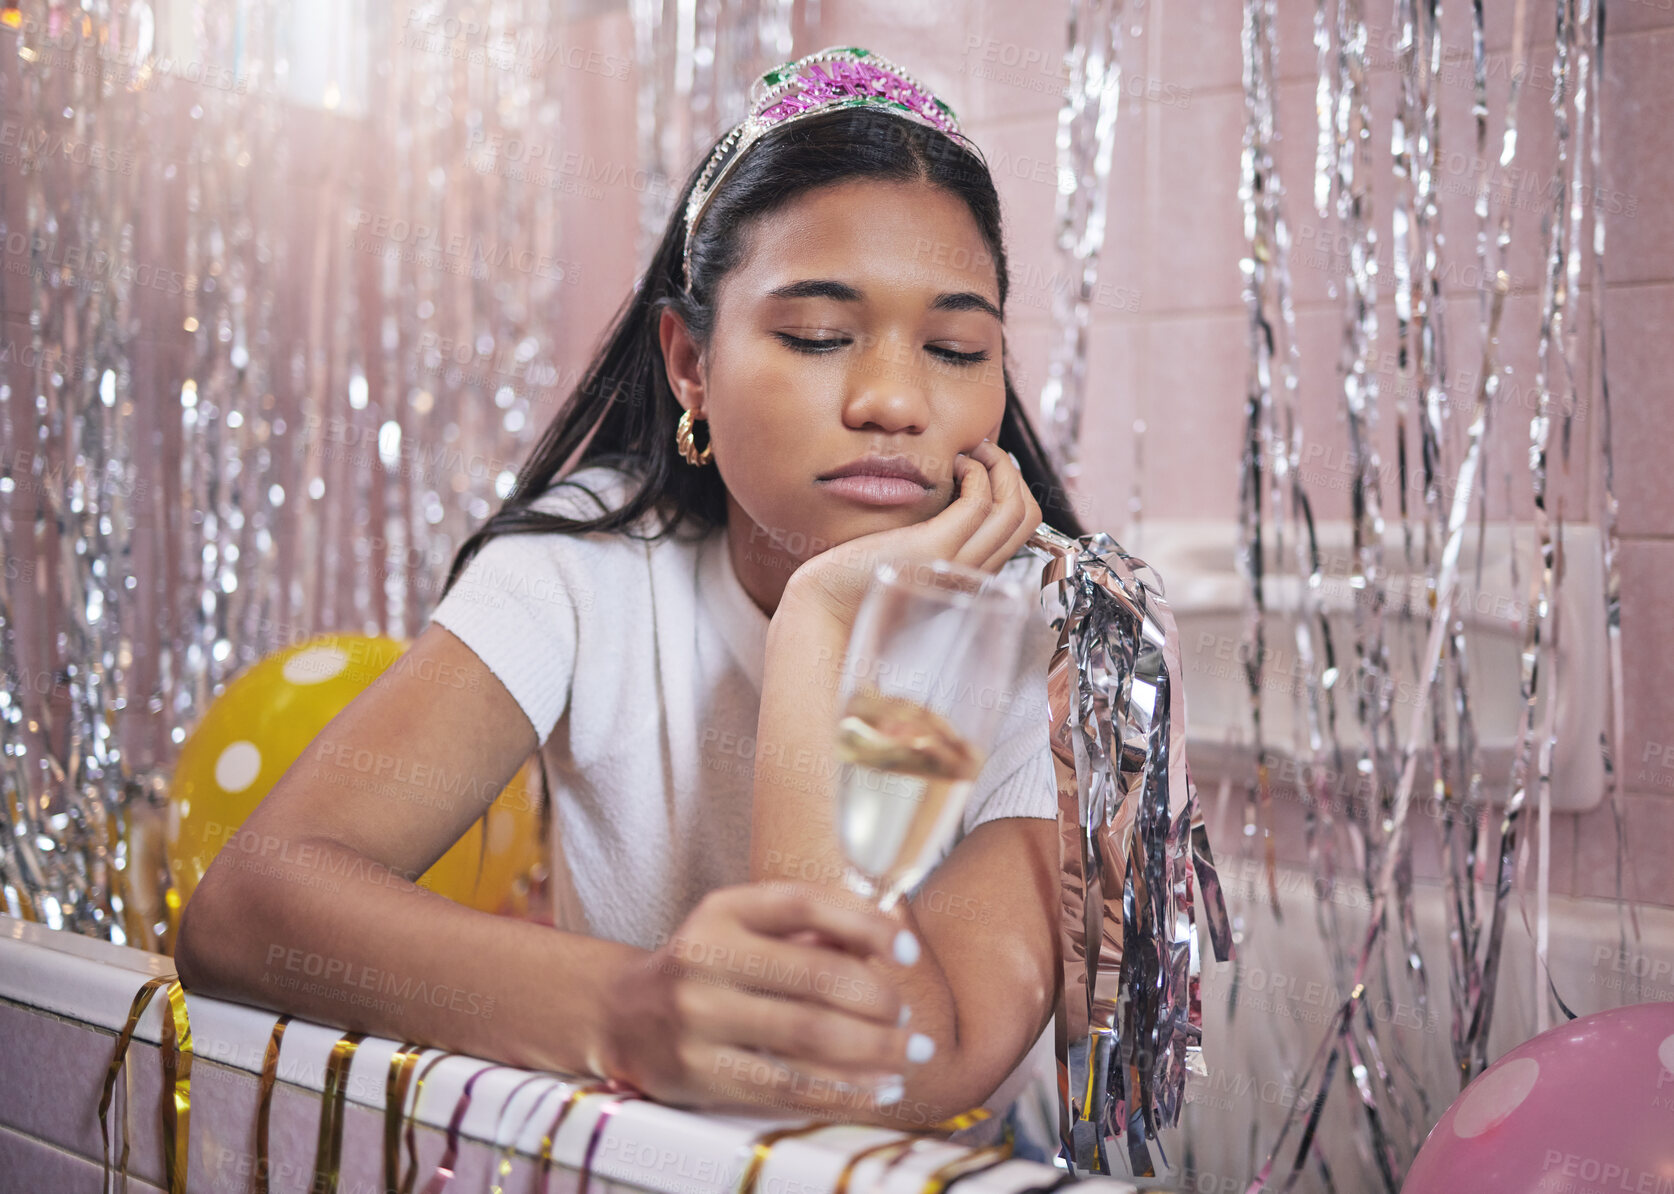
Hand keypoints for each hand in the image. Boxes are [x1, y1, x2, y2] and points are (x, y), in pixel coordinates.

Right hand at [597, 881, 927, 1115]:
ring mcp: (699, 1017)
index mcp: (723, 910)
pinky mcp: (700, 1072)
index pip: (804, 904)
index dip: (866, 925)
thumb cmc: (704, 968)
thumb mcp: (740, 929)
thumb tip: (885, 945)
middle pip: (817, 977)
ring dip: (874, 1049)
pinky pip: (788, 1086)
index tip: (907, 951)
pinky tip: (877, 1090)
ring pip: (810, 1036)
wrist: (621, 1014)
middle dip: (879, 1001)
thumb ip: (807, 932)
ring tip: (907, 1054)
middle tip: (906, 1017)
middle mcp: (706, 958)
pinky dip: (844, 1091)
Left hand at [782, 439, 1043, 629]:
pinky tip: (952, 464)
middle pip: (1025, 516)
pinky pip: (978, 505)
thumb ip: (934, 531)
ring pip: (1013, 509)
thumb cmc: (857, 577)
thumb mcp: (909, 552)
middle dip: (1011, 472)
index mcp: (970, 575)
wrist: (826, 607)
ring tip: (972, 451)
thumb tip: (949, 491)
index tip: (983, 466)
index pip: (1020, 528)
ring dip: (1000, 467)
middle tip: (982, 450)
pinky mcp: (934, 551)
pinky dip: (976, 474)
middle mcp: (973, 574)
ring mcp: (957, 564)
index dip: (1011, 487)